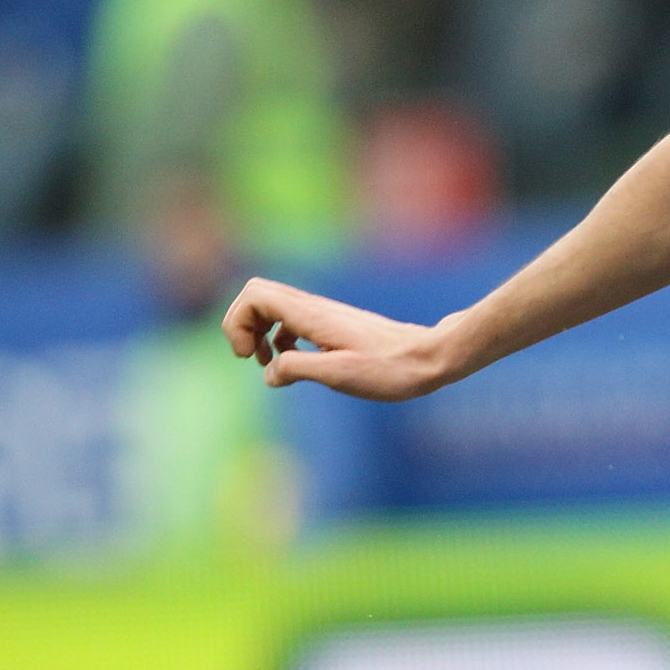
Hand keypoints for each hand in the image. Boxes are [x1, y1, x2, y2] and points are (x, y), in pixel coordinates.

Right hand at [223, 278, 462, 400]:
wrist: (431, 358)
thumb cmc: (390, 370)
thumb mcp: (338, 375)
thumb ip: (296, 369)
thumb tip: (269, 373)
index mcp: (312, 315)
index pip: (254, 294)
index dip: (237, 322)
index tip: (248, 356)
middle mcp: (315, 308)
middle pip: (257, 295)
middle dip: (242, 324)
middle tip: (250, 357)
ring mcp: (325, 315)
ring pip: (273, 308)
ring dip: (259, 333)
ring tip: (268, 364)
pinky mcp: (334, 326)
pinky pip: (292, 322)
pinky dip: (280, 340)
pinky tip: (293, 364)